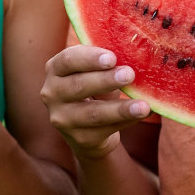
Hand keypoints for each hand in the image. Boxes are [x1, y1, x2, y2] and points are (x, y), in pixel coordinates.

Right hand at [39, 46, 149, 160]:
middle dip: (105, 80)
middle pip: (78, 86)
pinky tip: (143, 114)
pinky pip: (106, 129)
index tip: (112, 58)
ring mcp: (62, 119)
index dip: (90, 58)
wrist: (86, 129)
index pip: (68, 60)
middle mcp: (52, 94)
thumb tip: (133, 56)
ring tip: (143, 105)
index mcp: (55, 70)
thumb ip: (105, 65)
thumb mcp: (92, 73)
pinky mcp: (79, 138)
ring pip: (93, 113)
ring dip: (120, 109)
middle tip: (129, 74)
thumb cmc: (93, 91)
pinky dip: (127, 121)